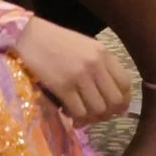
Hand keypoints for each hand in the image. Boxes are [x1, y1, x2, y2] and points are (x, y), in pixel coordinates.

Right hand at [17, 12, 135, 126]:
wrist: (30, 36)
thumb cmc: (57, 41)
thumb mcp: (87, 47)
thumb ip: (101, 66)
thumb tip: (113, 95)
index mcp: (104, 54)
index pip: (126, 84)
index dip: (124, 101)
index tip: (117, 108)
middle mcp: (95, 65)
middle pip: (115, 100)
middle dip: (109, 113)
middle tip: (99, 115)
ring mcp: (79, 76)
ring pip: (98, 109)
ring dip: (92, 117)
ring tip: (84, 116)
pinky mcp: (63, 86)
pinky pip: (79, 111)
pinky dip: (78, 118)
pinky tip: (72, 115)